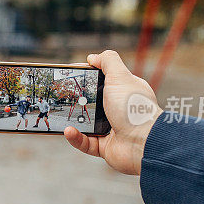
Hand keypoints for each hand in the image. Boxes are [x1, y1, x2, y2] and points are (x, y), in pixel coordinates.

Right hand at [63, 50, 161, 175]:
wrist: (143, 142)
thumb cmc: (134, 108)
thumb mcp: (121, 76)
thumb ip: (108, 61)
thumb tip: (92, 57)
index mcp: (123, 92)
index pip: (101, 81)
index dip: (85, 77)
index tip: (69, 74)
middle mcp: (117, 110)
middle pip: (91, 102)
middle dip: (75, 100)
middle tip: (60, 95)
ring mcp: (110, 129)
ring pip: (85, 123)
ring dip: (72, 120)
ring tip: (62, 115)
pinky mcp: (104, 147)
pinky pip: (85, 142)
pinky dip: (76, 137)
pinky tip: (69, 130)